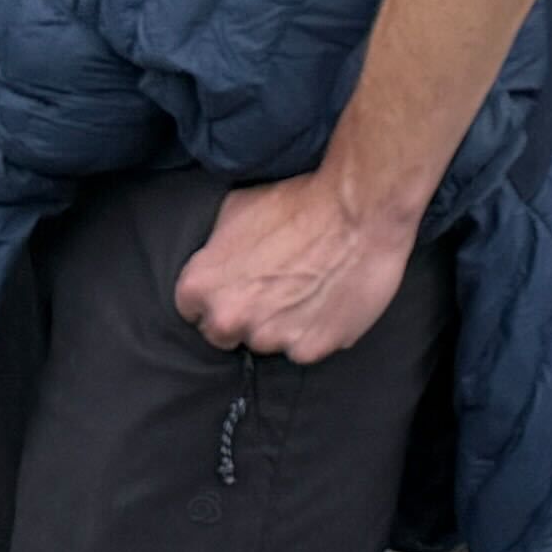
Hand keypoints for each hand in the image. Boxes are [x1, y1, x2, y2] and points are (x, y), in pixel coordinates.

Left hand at [174, 163, 417, 363]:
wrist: (359, 209)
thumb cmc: (301, 201)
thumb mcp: (238, 208)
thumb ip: (216, 247)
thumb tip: (216, 259)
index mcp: (201, 286)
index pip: (193, 309)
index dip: (219, 295)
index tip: (239, 285)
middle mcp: (228, 319)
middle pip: (224, 334)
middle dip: (244, 316)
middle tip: (275, 289)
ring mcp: (269, 338)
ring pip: (266, 342)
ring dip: (281, 325)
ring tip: (308, 291)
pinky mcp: (309, 349)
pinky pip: (305, 349)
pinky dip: (315, 332)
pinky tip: (329, 302)